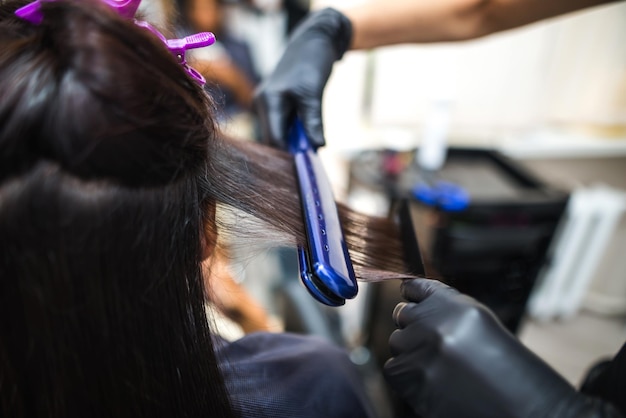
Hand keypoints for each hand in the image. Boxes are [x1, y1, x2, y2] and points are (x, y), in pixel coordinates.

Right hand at [253, 8, 351, 148]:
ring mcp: (268, 103)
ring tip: (312, 148)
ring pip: (278, 133)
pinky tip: (307, 137)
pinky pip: (283, 125)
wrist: (313, 40)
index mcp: (268, 100)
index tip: (306, 165)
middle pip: (274, 138)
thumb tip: (317, 147)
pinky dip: (295, 133)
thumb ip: (313, 121)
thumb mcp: (314, 94)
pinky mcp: (276, 103)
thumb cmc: (312, 62)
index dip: (289, 153)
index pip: (274, 138)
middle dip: (291, 149)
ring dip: (294, 142)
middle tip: (311, 160)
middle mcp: (263, 103)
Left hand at [384, 278, 621, 417]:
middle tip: (436, 346)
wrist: (516, 404)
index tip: (412, 300)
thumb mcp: (477, 321)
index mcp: (449, 303)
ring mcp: (417, 347)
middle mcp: (430, 321)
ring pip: (397, 341)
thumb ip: (445, 309)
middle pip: (402, 313)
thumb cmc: (502, 365)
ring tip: (440, 367)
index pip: (415, 287)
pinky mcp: (407, 375)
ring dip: (410, 352)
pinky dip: (407, 376)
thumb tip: (412, 298)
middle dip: (414, 327)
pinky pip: (393, 367)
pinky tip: (431, 382)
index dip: (413, 296)